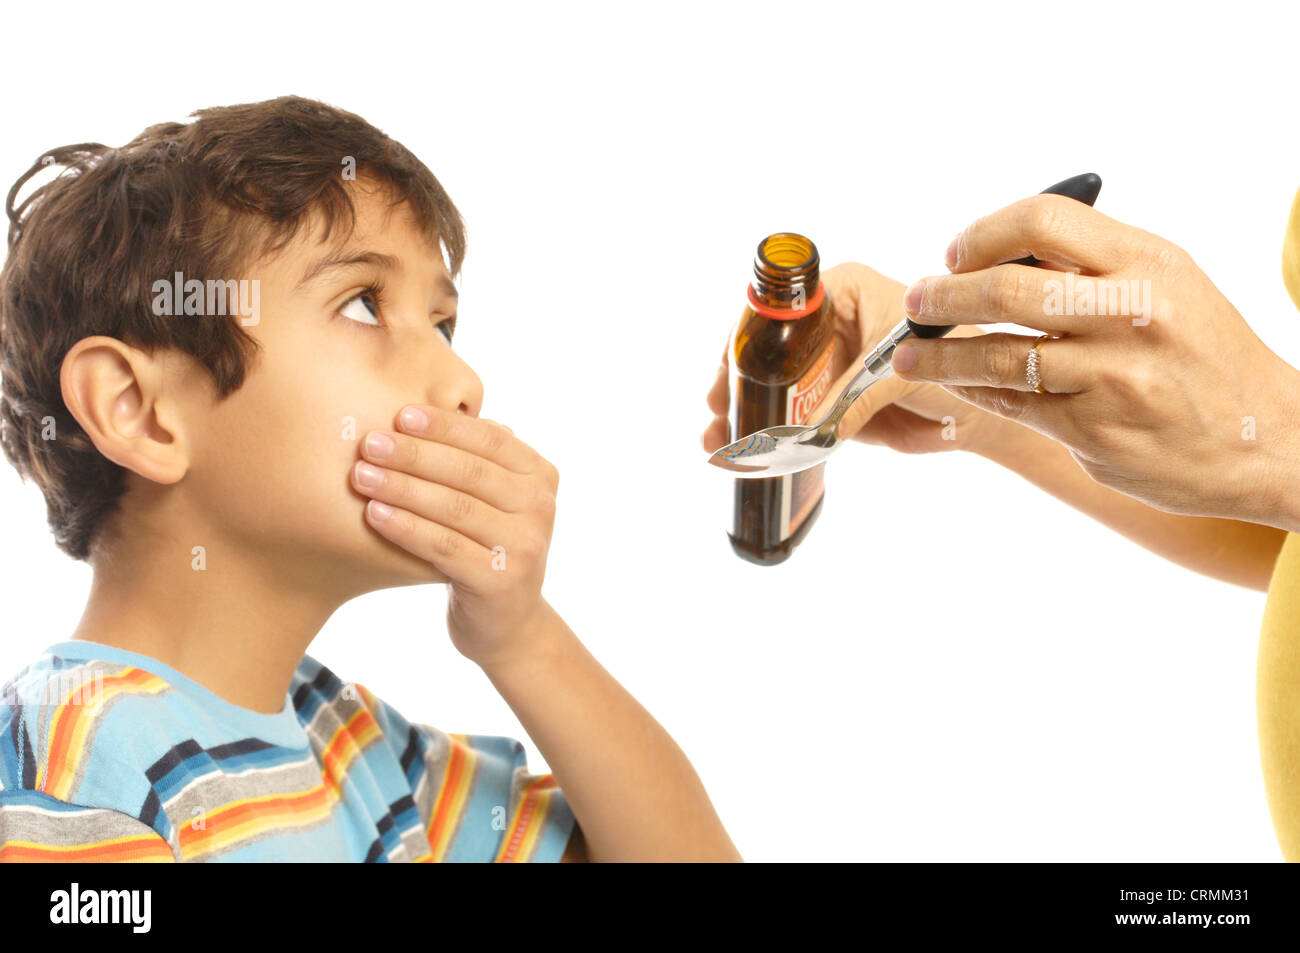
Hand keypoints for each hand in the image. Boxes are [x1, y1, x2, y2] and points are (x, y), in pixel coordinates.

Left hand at [350, 404, 559, 667]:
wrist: (507, 623)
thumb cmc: (485, 546)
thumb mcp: (493, 499)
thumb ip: (475, 458)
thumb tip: (420, 408)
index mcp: (540, 475)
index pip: (489, 440)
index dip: (443, 425)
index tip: (399, 414)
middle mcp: (540, 507)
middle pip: (469, 472)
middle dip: (414, 454)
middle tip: (369, 443)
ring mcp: (524, 545)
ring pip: (454, 507)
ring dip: (402, 488)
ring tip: (361, 475)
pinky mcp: (500, 580)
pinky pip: (444, 546)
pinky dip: (405, 527)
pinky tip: (374, 514)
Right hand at [702, 262, 998, 456]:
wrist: (985, 412)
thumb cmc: (959, 362)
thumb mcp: (901, 370)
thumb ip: (854, 396)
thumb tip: (815, 429)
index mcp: (840, 291)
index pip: (778, 310)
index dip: (747, 340)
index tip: (729, 372)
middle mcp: (825, 324)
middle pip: (764, 352)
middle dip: (737, 383)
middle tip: (717, 412)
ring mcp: (825, 366)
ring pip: (771, 389)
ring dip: (743, 415)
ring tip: (715, 441)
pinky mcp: (829, 404)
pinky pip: (789, 419)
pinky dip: (766, 438)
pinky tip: (738, 457)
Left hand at [894, 193, 1299, 522]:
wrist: (1267, 439)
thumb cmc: (1205, 355)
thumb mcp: (1169, 284)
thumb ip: (1092, 264)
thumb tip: (997, 253)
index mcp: (1149, 263)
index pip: (1042, 221)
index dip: (983, 234)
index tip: (954, 254)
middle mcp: (1132, 314)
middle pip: (1006, 287)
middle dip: (943, 294)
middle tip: (917, 302)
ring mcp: (1112, 376)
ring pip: (996, 353)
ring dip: (937, 354)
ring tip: (908, 355)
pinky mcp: (1095, 430)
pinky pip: (1011, 404)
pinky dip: (970, 390)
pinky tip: (952, 384)